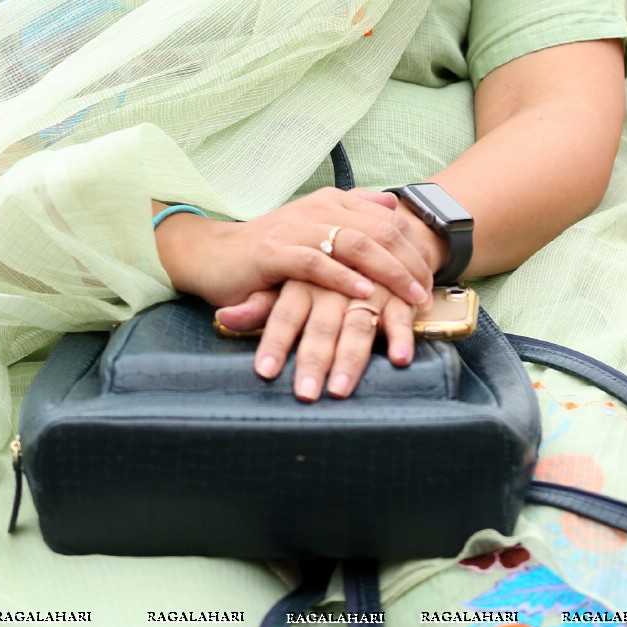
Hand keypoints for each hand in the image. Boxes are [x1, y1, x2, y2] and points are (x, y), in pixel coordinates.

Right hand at [154, 187, 442, 313]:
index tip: (434, 278)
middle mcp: (317, 209)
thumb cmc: (270, 249)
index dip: (415, 248)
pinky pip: (316, 262)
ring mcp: (295, 228)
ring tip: (410, 296)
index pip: (387, 221)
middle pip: (379, 231)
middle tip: (429, 293)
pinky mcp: (274, 252)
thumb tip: (391, 203)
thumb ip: (353, 211)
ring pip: (355, 243)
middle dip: (410, 263)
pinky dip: (344, 278)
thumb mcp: (315, 227)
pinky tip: (364, 293)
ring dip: (388, 272)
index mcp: (331, 202)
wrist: (213, 255)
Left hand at [218, 278, 417, 399]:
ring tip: (339, 391)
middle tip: (303, 394)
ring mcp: (368, 286)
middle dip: (312, 360)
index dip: (274, 342)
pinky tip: (400, 359)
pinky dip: (401, 335)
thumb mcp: (282, 283)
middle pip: (322, 324)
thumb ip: (258, 304)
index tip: (265, 372)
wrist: (365, 232)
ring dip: (350, 358)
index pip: (284, 313)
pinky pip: (400, 313)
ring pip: (358, 323)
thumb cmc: (313, 270)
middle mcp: (333, 284)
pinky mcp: (396, 291)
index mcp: (302, 280)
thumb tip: (225, 316)